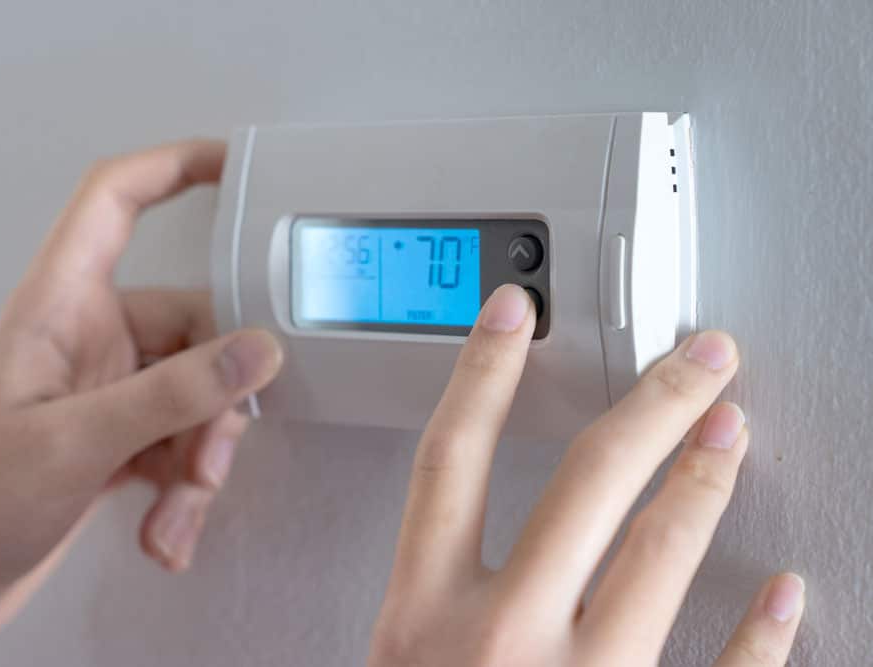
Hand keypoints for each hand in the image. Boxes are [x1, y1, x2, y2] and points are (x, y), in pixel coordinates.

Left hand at [0, 141, 283, 666]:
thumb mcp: (79, 442)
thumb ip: (174, 394)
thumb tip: (255, 352)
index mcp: (60, 306)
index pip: (116, 202)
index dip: (173, 166)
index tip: (235, 162)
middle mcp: (90, 337)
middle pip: (193, 326)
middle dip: (214, 401)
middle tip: (207, 456)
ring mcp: (109, 387)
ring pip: (197, 393)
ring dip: (200, 457)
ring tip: (175, 508)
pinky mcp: (122, 434)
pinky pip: (183, 438)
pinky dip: (185, 486)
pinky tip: (164, 527)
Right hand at [370, 285, 803, 665]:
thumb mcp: (392, 659)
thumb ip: (423, 599)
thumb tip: (457, 532)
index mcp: (422, 614)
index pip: (451, 460)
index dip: (485, 371)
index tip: (516, 314)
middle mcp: (501, 638)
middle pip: (585, 482)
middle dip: (652, 404)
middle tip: (696, 358)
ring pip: (659, 554)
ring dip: (704, 478)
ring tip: (730, 430)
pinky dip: (761, 633)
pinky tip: (779, 594)